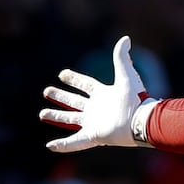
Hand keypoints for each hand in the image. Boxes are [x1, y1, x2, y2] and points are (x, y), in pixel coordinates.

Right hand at [41, 36, 152, 151]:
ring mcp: (94, 123)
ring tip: (42, 114)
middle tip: (46, 91)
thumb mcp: (126, 75)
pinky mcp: (94, 136)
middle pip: (74, 102)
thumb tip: (125, 38)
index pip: (85, 85)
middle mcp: (96, 108)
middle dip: (60, 97)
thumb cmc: (135, 98)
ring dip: (56, 117)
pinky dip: (63, 145)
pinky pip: (75, 142)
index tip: (62, 74)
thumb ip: (121, 57)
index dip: (73, 79)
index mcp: (103, 94)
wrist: (141, 120)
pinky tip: (50, 145)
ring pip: (70, 120)